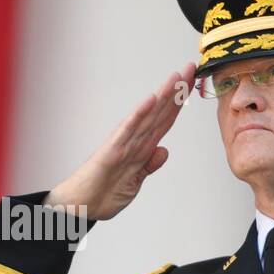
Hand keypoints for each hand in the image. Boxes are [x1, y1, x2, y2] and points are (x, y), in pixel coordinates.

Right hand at [45, 63, 194, 220]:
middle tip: (191, 68)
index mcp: (142, 147)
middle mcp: (134, 140)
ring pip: (148, 115)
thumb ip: (149, 165)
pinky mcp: (112, 150)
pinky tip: (150, 100)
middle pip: (160, 111)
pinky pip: (127, 130)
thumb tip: (163, 151)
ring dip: (163, 96)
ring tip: (176, 77)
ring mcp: (124, 143)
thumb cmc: (103, 192)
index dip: (179, 102)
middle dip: (176, 91)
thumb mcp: (136, 181)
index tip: (191, 84)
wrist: (82, 206)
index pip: (165, 119)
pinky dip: (139, 115)